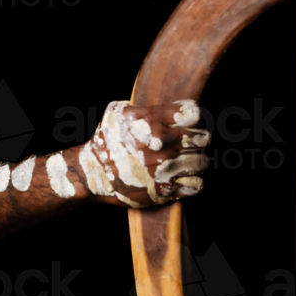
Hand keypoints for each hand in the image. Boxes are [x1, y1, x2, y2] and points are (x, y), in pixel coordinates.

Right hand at [76, 100, 209, 207]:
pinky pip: (197, 185)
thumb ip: (143, 106)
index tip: (190, 124)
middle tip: (191, 144)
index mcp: (152, 122)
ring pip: (203, 162)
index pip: (195, 114)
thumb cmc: (106, 142)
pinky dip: (194, 181)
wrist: (91, 174)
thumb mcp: (117, 113)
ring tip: (187, 162)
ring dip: (197, 161)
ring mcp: (165, 169)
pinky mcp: (166, 190)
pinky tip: (184, 178)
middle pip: (204, 138)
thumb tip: (169, 105)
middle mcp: (162, 145)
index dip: (196, 118)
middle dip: (199, 140)